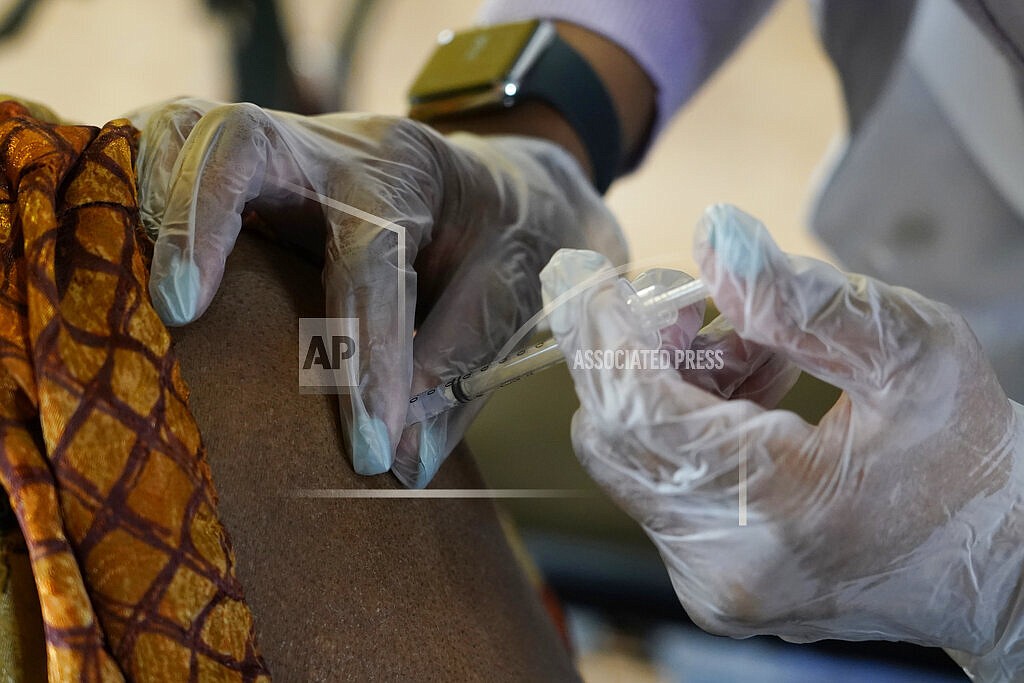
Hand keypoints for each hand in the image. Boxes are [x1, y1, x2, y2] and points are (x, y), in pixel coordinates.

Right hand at [130, 98, 625, 486]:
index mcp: (410, 173)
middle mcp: (335, 148)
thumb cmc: (508, 238)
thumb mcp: (513, 292)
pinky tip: (131, 261)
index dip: (366, 356)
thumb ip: (459, 368)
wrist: (504, 185)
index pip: (371, 257)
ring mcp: (284, 152)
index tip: (374, 450)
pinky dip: (143, 201)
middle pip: (240, 144)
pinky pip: (175, 161)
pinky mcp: (252, 174)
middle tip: (183, 311)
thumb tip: (402, 461)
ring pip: (188, 138)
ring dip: (153, 206)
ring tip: (137, 293)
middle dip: (199, 223)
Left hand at [540, 204, 1023, 680]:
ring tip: (752, 354)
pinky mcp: (712, 587)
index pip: (636, 409)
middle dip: (636, 357)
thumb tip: (712, 237)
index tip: (585, 277)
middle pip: (615, 436)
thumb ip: (800, 295)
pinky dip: (684, 431)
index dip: (601, 334)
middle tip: (695, 308)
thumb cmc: (969, 456)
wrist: (1003, 566)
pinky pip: (658, 490)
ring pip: (630, 461)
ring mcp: (714, 584)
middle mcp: (727, 560)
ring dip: (668, 391)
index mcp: (777, 503)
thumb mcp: (908, 350)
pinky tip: (749, 398)